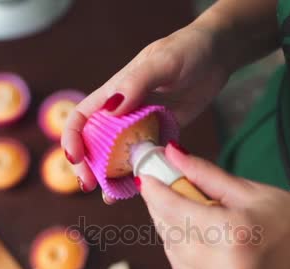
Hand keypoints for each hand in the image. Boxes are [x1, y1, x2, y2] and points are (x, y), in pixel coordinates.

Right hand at [62, 23, 231, 200]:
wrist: (216, 56)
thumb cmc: (187, 51)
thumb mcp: (162, 62)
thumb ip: (136, 83)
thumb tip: (111, 109)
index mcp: (115, 92)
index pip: (82, 117)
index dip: (73, 138)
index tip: (75, 158)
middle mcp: (123, 112)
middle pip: (95, 142)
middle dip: (88, 165)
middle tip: (90, 186)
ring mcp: (142, 125)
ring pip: (118, 155)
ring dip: (111, 176)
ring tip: (111, 196)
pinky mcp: (161, 134)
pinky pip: (146, 158)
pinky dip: (140, 174)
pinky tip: (140, 189)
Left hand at [138, 142, 289, 268]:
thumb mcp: (252, 189)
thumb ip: (207, 175)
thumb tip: (173, 155)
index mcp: (236, 233)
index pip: (178, 211)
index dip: (156, 192)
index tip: (147, 177)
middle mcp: (229, 267)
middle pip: (172, 236)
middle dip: (161, 210)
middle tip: (162, 189)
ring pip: (176, 259)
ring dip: (170, 233)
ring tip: (179, 211)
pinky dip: (182, 254)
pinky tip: (190, 236)